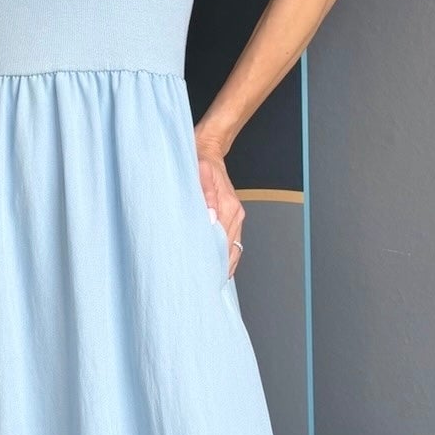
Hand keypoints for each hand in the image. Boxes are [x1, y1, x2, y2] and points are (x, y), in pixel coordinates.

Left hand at [195, 145, 244, 278]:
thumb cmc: (199, 161)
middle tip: (205, 285)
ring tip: (213, 282)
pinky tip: (221, 267)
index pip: (223, 241)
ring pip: (234, 247)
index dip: (215, 260)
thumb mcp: (198, 173)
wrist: (208, 149)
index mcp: (228, 206)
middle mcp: (235, 213)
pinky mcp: (234, 214)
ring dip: (225, 263)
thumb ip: (206, 195)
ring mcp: (236, 215)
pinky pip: (234, 240)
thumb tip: (210, 219)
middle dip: (220, 267)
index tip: (205, 275)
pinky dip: (228, 255)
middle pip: (231, 248)